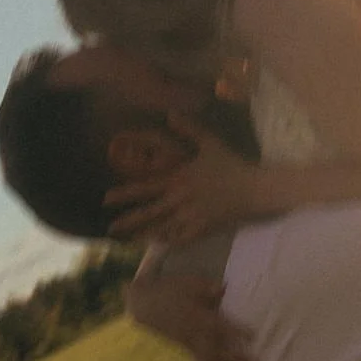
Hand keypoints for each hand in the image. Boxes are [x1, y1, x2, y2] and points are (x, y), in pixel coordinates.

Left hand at [106, 114, 258, 243]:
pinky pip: (181, 239)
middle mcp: (181, 198)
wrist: (255, 188)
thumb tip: (170, 114)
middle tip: (109, 228)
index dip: (124, 194)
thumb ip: (189, 129)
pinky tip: (158, 246)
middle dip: (128, 220)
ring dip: (143, 235)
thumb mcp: (210, 143)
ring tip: (128, 241)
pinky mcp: (203, 229)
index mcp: (179, 178)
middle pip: (149, 212)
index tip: (105, 199)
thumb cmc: (232, 165)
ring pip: (162, 228)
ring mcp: (191, 216)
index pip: (146, 187)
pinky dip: (168, 243)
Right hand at [124, 270, 255, 360]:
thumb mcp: (189, 283)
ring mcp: (191, 345)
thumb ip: (207, 288)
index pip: (221, 325)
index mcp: (198, 317)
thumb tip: (224, 288)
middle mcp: (196, 335)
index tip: (254, 337)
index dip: (236, 331)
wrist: (146, 303)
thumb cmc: (171, 289)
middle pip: (219, 351)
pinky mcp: (188, 350)